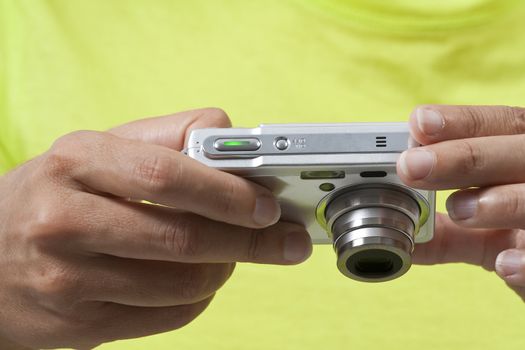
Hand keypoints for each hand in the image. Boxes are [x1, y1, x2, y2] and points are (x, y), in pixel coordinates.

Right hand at [0, 108, 311, 348]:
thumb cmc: (56, 195)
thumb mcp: (99, 150)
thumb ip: (168, 136)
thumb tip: (231, 136)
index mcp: (78, 162)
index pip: (168, 175)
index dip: (228, 193)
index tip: (269, 205)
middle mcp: (66, 219)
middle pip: (183, 237)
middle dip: (250, 241)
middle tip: (284, 241)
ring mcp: (69, 278)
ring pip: (183, 284)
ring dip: (226, 269)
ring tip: (233, 255)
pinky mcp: (79, 323)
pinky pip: (169, 317)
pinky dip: (200, 298)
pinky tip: (200, 279)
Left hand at [397, 105, 524, 300]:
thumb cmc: (519, 241)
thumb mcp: (482, 232)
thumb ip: (444, 230)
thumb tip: (394, 232)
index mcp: (522, 159)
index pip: (499, 124)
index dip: (461, 122)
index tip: (418, 122)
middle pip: (516, 152)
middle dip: (463, 157)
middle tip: (412, 166)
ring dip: (498, 201)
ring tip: (459, 210)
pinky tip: (505, 264)